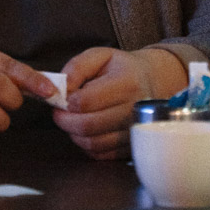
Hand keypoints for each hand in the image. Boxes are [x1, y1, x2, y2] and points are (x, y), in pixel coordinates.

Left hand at [53, 47, 185, 159]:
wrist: (150, 82)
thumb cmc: (121, 68)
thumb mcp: (99, 56)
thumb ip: (77, 67)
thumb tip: (61, 89)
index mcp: (127, 83)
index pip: (86, 101)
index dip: (66, 101)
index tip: (60, 97)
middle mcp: (134, 110)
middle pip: (87, 125)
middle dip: (64, 120)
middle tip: (59, 112)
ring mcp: (134, 131)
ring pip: (92, 143)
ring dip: (73, 133)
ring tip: (72, 119)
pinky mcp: (130, 147)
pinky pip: (100, 154)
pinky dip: (85, 145)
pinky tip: (85, 130)